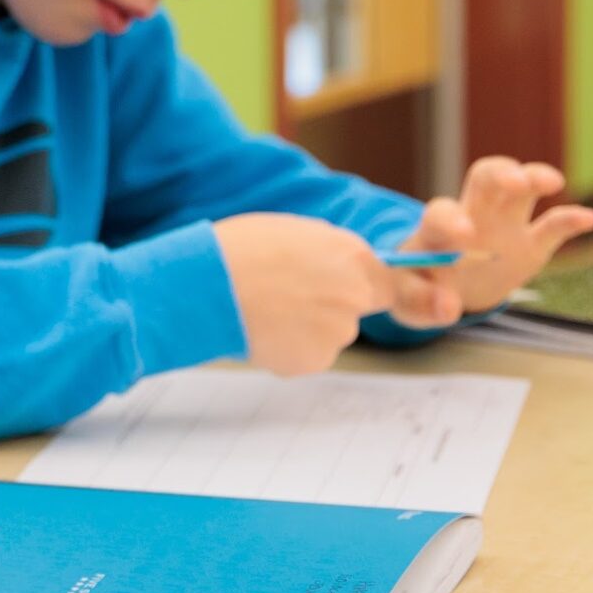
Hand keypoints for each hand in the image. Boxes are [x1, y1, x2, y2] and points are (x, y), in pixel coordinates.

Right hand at [213, 213, 392, 374]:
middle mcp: (355, 295)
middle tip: (290, 298)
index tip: (336, 287)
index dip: (359, 286)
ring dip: (307, 329)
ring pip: (330, 335)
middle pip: (357, 310)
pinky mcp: (315, 360)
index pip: (384, 282)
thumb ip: (330, 253)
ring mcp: (337, 332)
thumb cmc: (241, 250)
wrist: (208, 286)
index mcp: (353, 257)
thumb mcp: (296, 232)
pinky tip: (263, 331)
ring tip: (267, 312)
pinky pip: (308, 355)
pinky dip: (289, 348)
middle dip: (332, 307)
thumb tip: (340, 266)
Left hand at [400, 158, 592, 315]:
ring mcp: (504, 225)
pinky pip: (551, 226)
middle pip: (485, 177)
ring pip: (521, 188)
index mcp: (436, 228)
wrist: (438, 290)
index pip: (441, 212)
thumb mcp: (408, 298)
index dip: (452, 219)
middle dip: (500, 174)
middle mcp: (472, 214)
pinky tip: (589, 218)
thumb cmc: (418, 285)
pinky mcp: (530, 243)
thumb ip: (423, 303)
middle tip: (515, 182)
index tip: (465, 236)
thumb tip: (448, 309)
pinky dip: (569, 219)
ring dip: (535, 177)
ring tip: (552, 182)